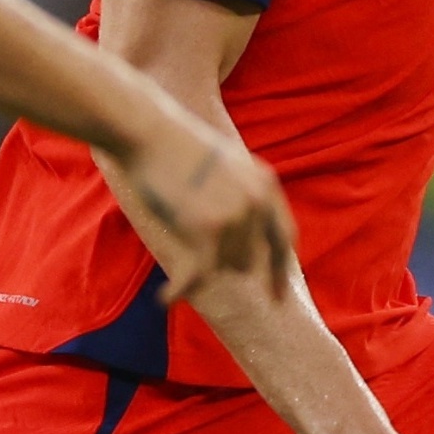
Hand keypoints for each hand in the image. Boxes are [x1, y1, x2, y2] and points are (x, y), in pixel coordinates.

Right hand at [119, 106, 295, 306]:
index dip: (279, 273)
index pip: (284, 239)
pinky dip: (181, 289)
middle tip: (190, 235)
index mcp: (266, 185)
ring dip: (200, 260)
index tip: (277, 299)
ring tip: (177, 229)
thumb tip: (247, 246)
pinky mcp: (209, 229)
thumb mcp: (226, 167)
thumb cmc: (177, 150)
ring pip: (224, 266)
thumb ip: (245, 198)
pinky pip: (201, 275)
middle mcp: (257, 202)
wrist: (148, 134)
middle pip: (249, 260)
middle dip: (222, 258)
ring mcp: (236, 216)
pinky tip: (165, 298)